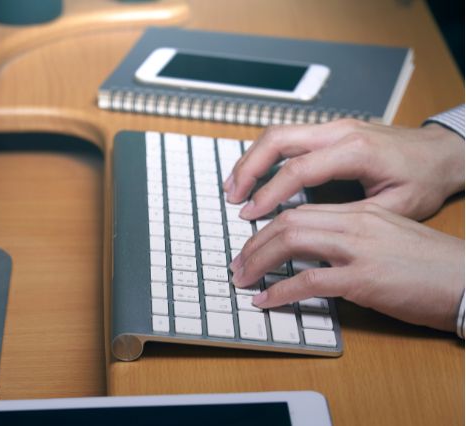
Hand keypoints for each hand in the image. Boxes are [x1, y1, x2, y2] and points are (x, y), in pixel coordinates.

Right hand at [223, 119, 464, 220]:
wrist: (440, 151)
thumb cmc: (423, 178)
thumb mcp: (396, 206)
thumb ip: (351, 216)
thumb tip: (311, 232)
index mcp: (356, 150)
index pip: (298, 169)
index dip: (269, 193)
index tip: (251, 214)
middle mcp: (339, 131)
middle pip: (277, 140)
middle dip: (248, 168)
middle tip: (231, 197)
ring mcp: (332, 127)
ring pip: (277, 134)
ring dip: (251, 159)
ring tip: (233, 187)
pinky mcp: (329, 131)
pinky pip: (287, 138)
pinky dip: (264, 155)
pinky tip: (254, 174)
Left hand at [229, 203, 463, 331]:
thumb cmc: (431, 264)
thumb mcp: (389, 237)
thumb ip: (352, 237)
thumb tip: (318, 254)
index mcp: (360, 213)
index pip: (301, 212)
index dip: (269, 228)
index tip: (253, 244)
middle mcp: (355, 224)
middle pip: (288, 222)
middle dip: (255, 243)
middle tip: (238, 264)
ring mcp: (359, 250)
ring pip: (291, 242)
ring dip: (258, 262)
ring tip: (243, 279)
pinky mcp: (364, 279)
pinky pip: (310, 281)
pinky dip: (280, 291)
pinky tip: (266, 300)